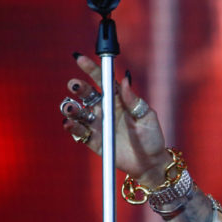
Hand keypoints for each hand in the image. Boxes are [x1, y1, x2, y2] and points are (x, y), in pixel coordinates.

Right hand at [60, 54, 170, 185]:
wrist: (149, 163)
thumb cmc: (151, 137)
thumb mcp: (147, 116)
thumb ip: (134, 100)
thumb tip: (125, 80)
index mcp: (118, 99)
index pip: (103, 81)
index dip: (91, 69)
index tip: (80, 58)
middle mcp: (104, 109)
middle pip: (86, 94)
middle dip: (78, 87)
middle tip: (75, 85)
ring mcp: (96, 124)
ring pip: (77, 111)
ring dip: (70, 107)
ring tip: (70, 108)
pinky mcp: (91, 140)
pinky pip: (77, 131)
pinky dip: (71, 126)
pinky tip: (69, 123)